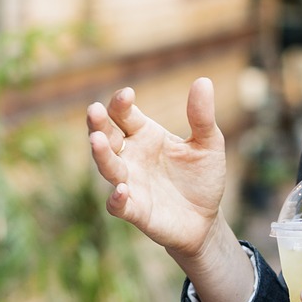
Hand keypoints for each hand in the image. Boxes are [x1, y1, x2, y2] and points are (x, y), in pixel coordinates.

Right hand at [86, 80, 228, 257]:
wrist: (205, 220)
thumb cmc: (202, 178)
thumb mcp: (208, 144)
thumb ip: (202, 116)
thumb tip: (203, 81)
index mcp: (144, 135)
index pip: (124, 114)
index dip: (121, 103)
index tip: (127, 94)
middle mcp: (131, 156)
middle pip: (106, 136)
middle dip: (98, 124)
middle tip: (94, 110)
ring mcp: (130, 183)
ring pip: (108, 167)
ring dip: (102, 154)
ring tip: (97, 140)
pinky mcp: (135, 210)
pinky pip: (118, 204)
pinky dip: (116, 198)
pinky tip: (121, 190)